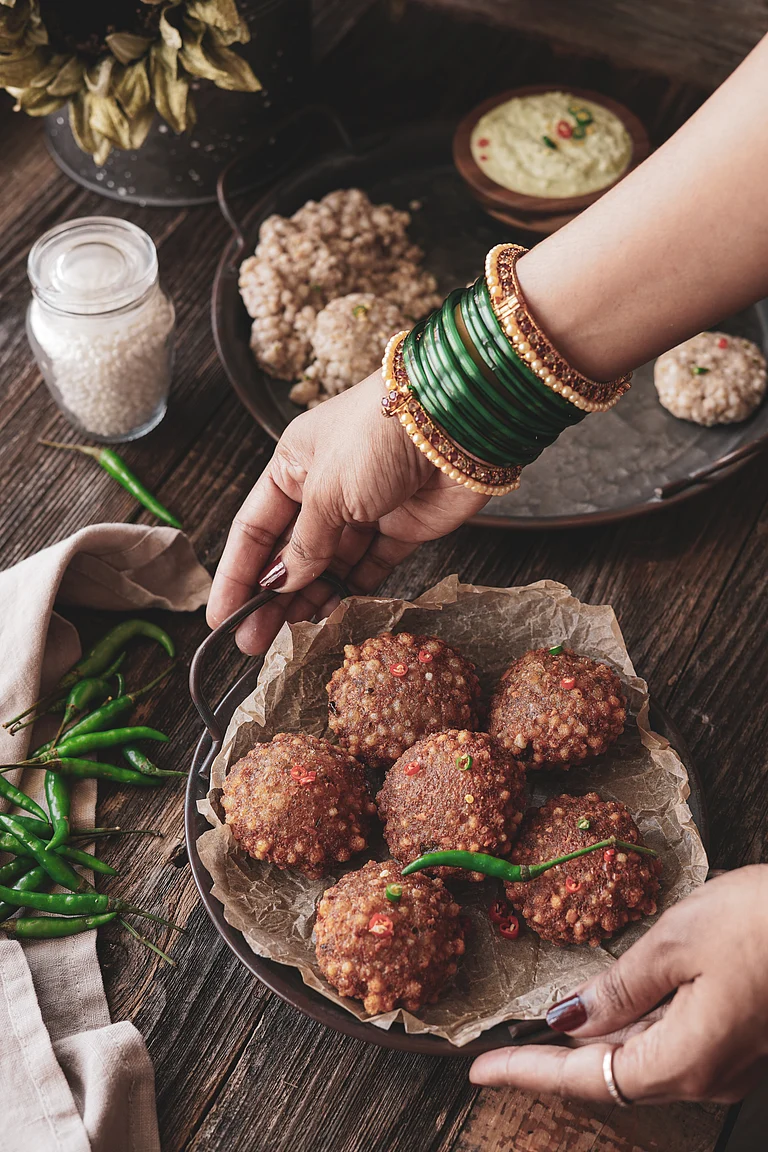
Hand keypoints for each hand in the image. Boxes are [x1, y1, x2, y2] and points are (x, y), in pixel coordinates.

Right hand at [207, 371, 487, 652]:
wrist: (457, 422)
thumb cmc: (380, 436)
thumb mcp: (326, 491)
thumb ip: (304, 545)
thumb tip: (281, 583)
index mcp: (293, 464)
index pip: (253, 528)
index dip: (237, 576)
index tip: (222, 617)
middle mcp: (325, 486)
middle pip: (290, 553)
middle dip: (272, 599)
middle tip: (255, 642)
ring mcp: (365, 509)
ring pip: (329, 566)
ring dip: (310, 601)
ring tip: (293, 639)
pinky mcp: (402, 528)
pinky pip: (369, 568)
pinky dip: (353, 593)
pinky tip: (335, 618)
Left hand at [471, 867, 767, 1104]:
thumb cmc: (765, 922)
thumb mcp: (675, 942)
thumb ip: (619, 986)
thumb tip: (571, 1018)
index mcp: (684, 1059)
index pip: (586, 1076)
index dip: (528, 1072)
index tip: (481, 1067)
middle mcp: (705, 1074)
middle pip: (613, 1072)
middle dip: (555, 1058)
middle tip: (502, 1044)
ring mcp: (726, 1061)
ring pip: (641, 1056)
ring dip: (594, 1041)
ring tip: (544, 1024)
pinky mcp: (738, 1038)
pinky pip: (670, 1041)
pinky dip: (632, 1024)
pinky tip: (611, 1003)